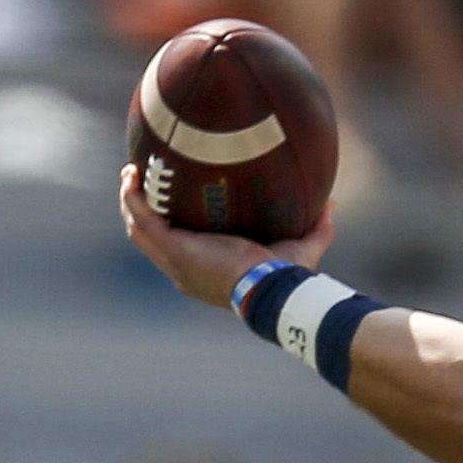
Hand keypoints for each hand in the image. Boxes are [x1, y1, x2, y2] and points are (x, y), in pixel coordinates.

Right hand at [120, 163, 333, 310]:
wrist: (273, 289)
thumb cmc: (287, 277)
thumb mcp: (302, 248)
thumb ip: (317, 227)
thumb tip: (331, 204)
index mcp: (203, 271)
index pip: (177, 247)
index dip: (169, 226)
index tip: (172, 202)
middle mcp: (182, 268)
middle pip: (148, 237)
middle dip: (140, 209)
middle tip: (139, 182)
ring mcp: (173, 260)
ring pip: (138, 228)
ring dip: (131, 200)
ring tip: (130, 174)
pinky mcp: (173, 248)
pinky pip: (141, 220)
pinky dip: (134, 198)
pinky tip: (132, 177)